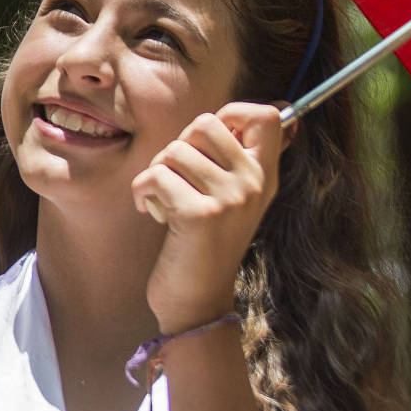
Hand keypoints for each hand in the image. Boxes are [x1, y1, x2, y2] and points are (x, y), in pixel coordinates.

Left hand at [131, 103, 286, 332]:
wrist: (198, 303)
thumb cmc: (204, 244)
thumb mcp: (235, 199)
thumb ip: (238, 157)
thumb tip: (259, 107)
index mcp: (265, 176)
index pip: (267, 115)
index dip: (230, 114)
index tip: (207, 144)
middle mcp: (254, 184)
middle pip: (205, 123)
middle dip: (178, 146)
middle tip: (178, 180)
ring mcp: (230, 199)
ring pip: (174, 150)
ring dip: (157, 173)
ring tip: (167, 202)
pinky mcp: (199, 215)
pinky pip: (155, 175)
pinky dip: (142, 192)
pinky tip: (153, 213)